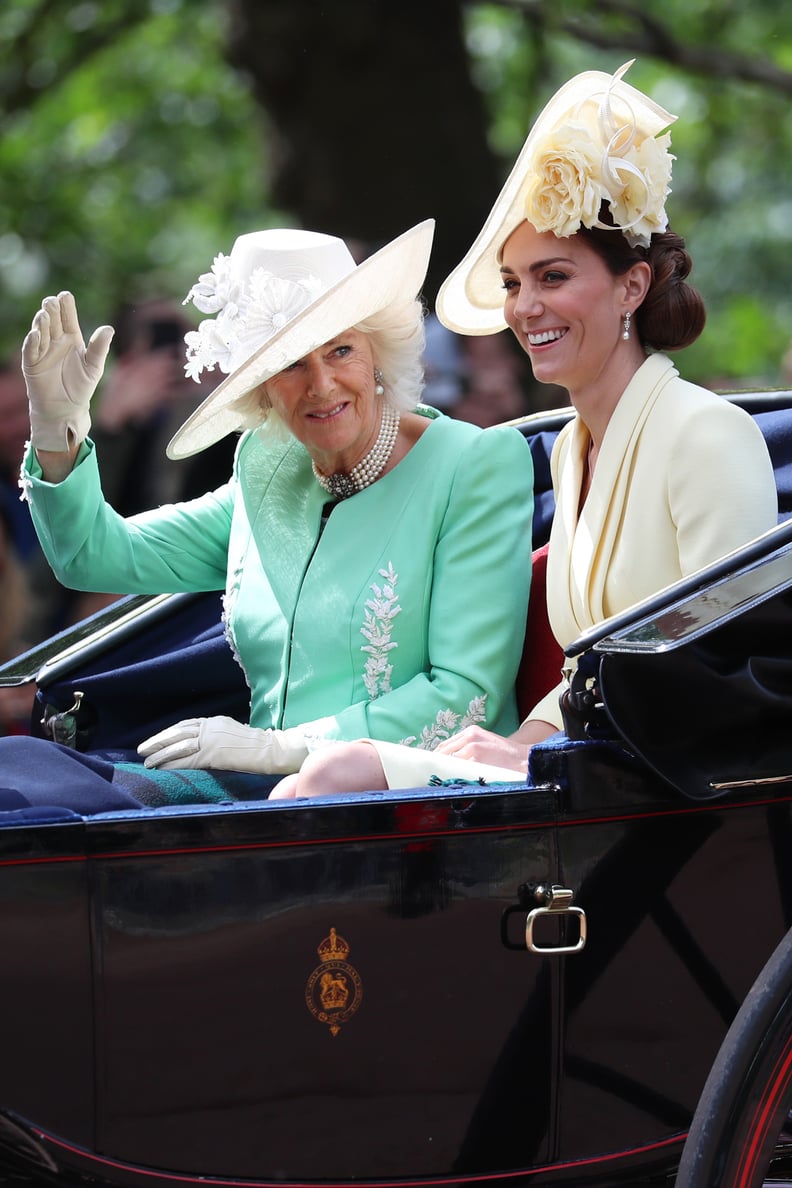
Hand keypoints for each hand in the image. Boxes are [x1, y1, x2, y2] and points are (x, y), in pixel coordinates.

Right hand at [22, 291, 113, 450]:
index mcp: (71, 338)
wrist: (66, 408)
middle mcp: (55, 341)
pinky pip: (31, 351)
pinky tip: (36, 334)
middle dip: (51, 311)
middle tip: (52, 301)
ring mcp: (42, 351)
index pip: (68, 319)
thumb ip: (99, 348)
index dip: (66, 307)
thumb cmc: (81, 387)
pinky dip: (33, 342)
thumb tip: (109, 328)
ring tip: (44, 315)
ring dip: (41, 324)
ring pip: (41, 333)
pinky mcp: (32, 364)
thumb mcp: (93, 367)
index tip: (65, 295)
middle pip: (52, 322)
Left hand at [137, 715, 313, 773]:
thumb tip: (204, 744)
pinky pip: (187, 761)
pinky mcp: (213, 755)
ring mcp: (211, 741)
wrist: (271, 749)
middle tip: (142, 749)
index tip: (157, 739)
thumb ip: (218, 736)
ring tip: (147, 762)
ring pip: (178, 747)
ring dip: (160, 755)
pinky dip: (172, 766)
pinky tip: (162, 770)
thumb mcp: (234, 733)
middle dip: (158, 741)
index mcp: (215, 721)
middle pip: (177, 733)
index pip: (186, 725)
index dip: (169, 733)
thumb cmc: (258, 745)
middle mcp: (210, 727)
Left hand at [433, 724, 529, 773]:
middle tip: (429, 775)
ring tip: (438, 780)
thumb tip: (450, 760)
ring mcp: (472, 747)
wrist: (525, 759)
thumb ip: (469, 748)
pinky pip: (459, 768)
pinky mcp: (476, 759)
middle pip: (444, 751)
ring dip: (444, 771)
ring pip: (450, 760)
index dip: (436, 756)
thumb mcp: (486, 743)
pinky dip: (454, 775)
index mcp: (471, 731)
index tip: (430, 765)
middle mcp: (470, 736)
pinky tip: (451, 782)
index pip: (446, 744)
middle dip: (436, 763)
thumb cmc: (506, 755)